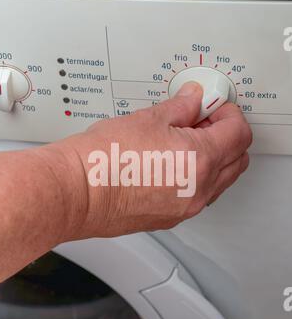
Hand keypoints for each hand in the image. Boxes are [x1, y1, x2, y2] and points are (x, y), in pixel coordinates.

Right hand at [37, 82, 251, 239]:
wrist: (78, 191)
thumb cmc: (106, 159)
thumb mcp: (149, 119)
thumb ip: (181, 107)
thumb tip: (193, 100)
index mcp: (201, 160)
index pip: (239, 133)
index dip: (229, 114)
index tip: (214, 107)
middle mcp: (199, 189)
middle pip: (237, 160)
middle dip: (227, 136)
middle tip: (202, 121)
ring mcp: (186, 208)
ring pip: (220, 181)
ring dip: (214, 160)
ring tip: (185, 143)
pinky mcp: (170, 219)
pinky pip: (198, 197)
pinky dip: (197, 179)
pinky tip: (173, 165)